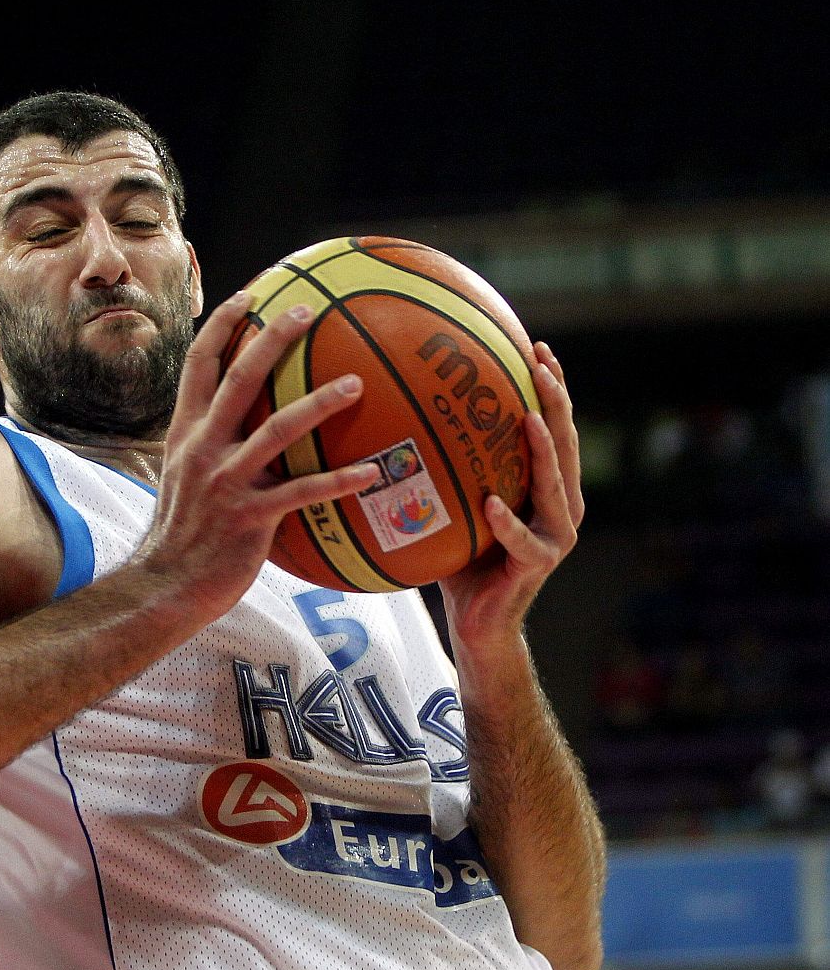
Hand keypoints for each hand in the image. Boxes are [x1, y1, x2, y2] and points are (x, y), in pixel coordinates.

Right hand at [136, 292, 374, 621]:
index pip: (198, 365)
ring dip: (319, 402)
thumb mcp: (184, 481)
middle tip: (307, 311)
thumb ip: (209, 449)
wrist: (165, 586)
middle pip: (239, 379)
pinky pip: (302, 492)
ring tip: (355, 383)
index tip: (249, 295)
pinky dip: (339, 481)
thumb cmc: (183, 537)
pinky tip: (371, 472)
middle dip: (272, 338)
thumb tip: (241, 430)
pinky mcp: (251, 517)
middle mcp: (203, 449)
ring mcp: (226, 482)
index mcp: (186, 434)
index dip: (222, 326)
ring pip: (277, 428)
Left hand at [438, 341, 583, 652]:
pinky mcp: (538, 564)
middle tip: (541, 364)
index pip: (554, 427)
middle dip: (556, 402)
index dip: (551, 387)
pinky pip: (523, 540)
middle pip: (565, 444)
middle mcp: (561, 505)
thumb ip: (451, 469)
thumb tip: (405, 420)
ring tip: (529, 418)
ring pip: (555, 486)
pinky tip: (491, 504)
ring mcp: (555, 535)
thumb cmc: (464, 561)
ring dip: (544, 450)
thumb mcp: (458, 506)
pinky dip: (507, 522)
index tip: (538, 347)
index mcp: (547, 487)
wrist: (479, 622)